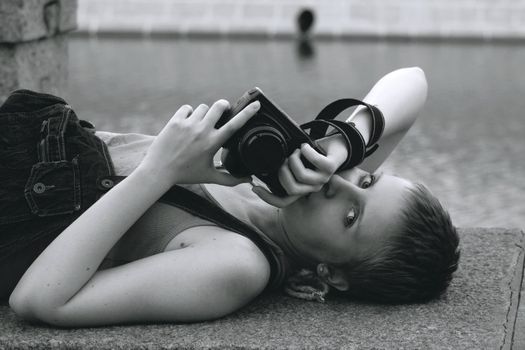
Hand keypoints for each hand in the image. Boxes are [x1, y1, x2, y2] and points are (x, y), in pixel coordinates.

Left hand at [138, 99, 259, 187]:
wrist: (159, 171)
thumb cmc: (186, 174)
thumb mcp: (210, 177)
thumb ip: (231, 179)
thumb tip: (248, 180)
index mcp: (213, 143)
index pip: (235, 125)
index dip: (248, 113)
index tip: (257, 104)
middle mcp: (202, 131)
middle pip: (219, 106)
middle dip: (223, 105)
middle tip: (223, 109)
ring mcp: (188, 125)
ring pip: (203, 107)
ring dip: (204, 113)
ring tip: (200, 123)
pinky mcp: (175, 121)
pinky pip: (187, 108)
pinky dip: (188, 113)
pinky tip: (187, 122)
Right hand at [252, 134, 347, 206]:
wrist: (338, 146)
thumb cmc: (315, 154)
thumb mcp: (296, 163)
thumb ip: (284, 169)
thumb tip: (266, 168)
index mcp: (302, 189)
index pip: (283, 202)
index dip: (268, 198)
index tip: (255, 187)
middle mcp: (312, 187)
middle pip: (290, 189)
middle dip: (282, 172)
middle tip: (284, 159)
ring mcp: (323, 179)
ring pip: (302, 176)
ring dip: (294, 160)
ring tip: (296, 151)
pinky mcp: (330, 168)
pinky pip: (316, 162)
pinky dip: (307, 151)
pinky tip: (304, 146)